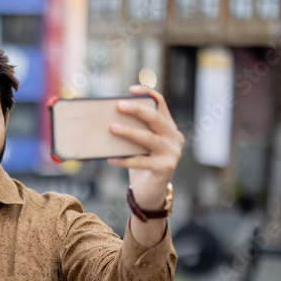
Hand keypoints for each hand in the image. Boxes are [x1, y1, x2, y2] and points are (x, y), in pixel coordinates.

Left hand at [107, 85, 184, 208]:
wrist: (150, 191)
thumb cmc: (141, 163)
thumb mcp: (137, 144)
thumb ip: (131, 131)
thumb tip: (106, 120)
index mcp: (168, 127)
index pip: (160, 104)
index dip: (147, 94)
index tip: (130, 89)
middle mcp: (174, 137)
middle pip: (155, 118)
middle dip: (137, 110)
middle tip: (118, 105)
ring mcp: (172, 153)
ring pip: (149, 139)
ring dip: (129, 132)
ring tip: (112, 128)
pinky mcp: (165, 168)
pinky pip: (142, 161)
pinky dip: (124, 159)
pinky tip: (111, 158)